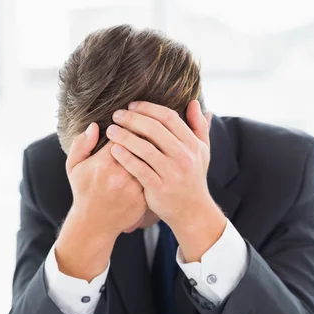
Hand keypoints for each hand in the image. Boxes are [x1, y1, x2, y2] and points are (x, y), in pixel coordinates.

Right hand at [55, 123, 146, 279]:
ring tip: (156, 140)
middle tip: (149, 124)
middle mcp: (121, 174)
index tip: (133, 118)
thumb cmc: (84, 192)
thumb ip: (81, 144)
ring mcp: (135, 187)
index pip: (125, 133)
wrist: (94, 224)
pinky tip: (158, 159)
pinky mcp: (144, 197)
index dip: (131, 123)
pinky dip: (157, 166)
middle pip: (142, 145)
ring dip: (155, 148)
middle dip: (147, 132)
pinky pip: (155, 176)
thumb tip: (94, 126)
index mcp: (104, 162)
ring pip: (151, 160)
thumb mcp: (74, 167)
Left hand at [107, 101, 226, 261]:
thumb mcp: (203, 151)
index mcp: (192, 144)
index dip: (148, 108)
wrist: (192, 211)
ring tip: (111, 131)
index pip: (168, 117)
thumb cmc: (193, 177)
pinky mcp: (159, 188)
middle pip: (154, 129)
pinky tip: (114, 150)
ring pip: (145, 148)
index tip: (131, 105)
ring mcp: (172, 173)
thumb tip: (192, 102)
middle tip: (116, 115)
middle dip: (132, 119)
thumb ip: (199, 126)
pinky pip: (139, 169)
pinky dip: (126, 158)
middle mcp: (183, 157)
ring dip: (125, 136)